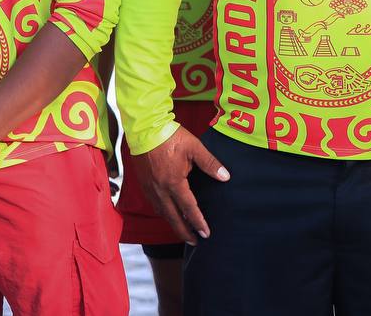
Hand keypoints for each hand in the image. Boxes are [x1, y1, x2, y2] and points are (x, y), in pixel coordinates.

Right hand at [133, 127, 228, 244]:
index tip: (206, 233)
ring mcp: (150, 189)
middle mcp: (160, 190)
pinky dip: (163, 213)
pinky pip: (154, 205)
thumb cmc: (171, 137)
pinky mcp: (144, 184)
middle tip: (194, 242)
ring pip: (162, 213)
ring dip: (173, 224)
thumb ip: (210, 164)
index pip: (189, 209)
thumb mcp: (195, 148)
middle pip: (173, 218)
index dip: (198, 222)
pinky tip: (169, 213)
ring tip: (183, 230)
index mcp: (174, 183)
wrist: (145, 130)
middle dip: (184, 232)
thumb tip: (226, 177)